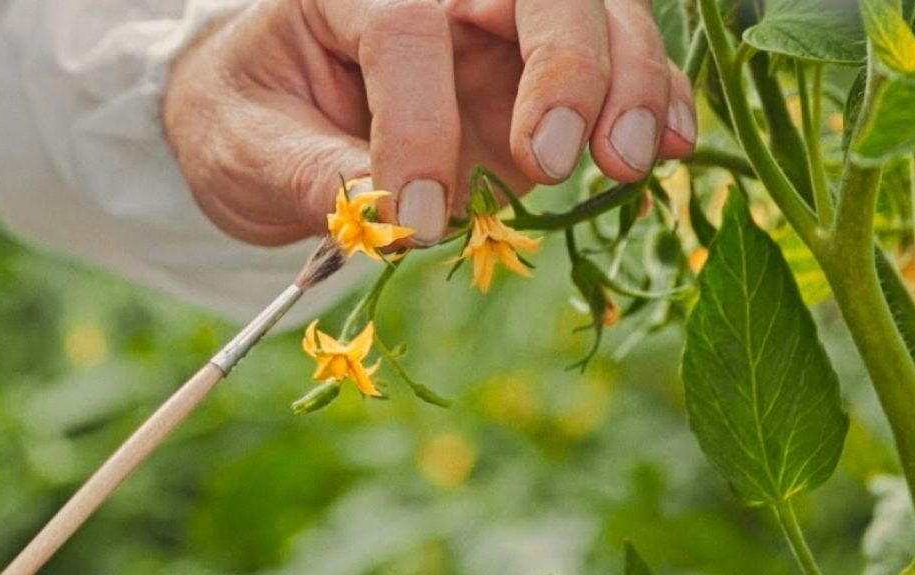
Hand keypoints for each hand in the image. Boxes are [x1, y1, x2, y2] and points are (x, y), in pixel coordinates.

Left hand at [164, 0, 695, 247]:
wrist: (263, 119)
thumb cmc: (246, 119)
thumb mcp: (245, 149)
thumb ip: (308, 176)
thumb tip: (385, 214)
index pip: (405, 30)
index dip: (419, 121)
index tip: (419, 215)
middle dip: (563, 65)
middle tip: (553, 159)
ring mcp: (495, 25)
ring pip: (595, 13)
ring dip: (628, 82)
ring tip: (627, 163)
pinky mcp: (534, 72)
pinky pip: (614, 63)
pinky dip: (653, 98)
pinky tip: (669, 146)